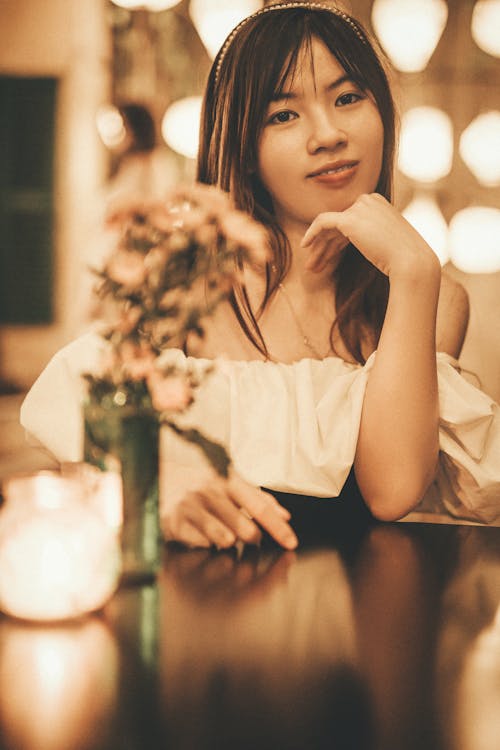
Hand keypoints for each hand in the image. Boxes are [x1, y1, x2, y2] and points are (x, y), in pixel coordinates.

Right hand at [161, 463, 297, 549]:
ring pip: (223, 537)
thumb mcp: (230, 485)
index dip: (278, 527)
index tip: (291, 542)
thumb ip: (258, 499)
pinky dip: (206, 544)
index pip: (259, 506)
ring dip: (229, 542)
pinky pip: (200, 544)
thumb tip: (285, 515)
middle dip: (253, 538)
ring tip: (225, 536)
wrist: (160, 480)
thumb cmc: (201, 486)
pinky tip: (203, 537)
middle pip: (244, 526)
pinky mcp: (175, 523)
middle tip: (252, 539)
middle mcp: (210, 492)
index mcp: (228, 481)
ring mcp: (191, 507)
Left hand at [301, 193, 440, 279]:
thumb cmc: (405, 258)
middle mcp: (369, 200)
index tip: (329, 258)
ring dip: (319, 248)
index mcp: (379, 203)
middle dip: (326, 245)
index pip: (351, 220)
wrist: (411, 261)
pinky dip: (312, 233)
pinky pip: (323, 222)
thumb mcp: (388, 243)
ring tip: (310, 267)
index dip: (337, 241)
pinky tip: (304, 246)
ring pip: (330, 227)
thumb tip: (357, 244)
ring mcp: (359, 207)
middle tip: (316, 264)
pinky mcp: (350, 219)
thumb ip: (372, 237)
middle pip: (339, 224)